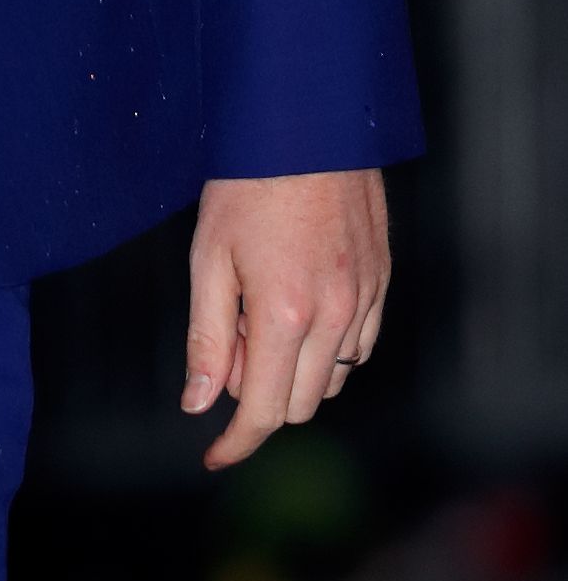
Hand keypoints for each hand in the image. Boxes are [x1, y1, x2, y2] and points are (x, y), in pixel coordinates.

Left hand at [183, 169, 389, 470]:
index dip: (236, 442)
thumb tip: (199, 403)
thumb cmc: (246, 184)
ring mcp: (366, 300)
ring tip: (257, 310)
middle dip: (257, 391)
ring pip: (331, 379)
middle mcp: (335, 316)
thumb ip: (206, 336)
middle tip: (226, 336)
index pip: (264, 409)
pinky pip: (358, 346)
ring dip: (292, 369)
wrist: (308, 125)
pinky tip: (295, 306)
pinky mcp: (382, 283)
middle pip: (299, 403)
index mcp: (285, 314)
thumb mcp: (208, 257)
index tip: (214, 455)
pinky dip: (325, 347)